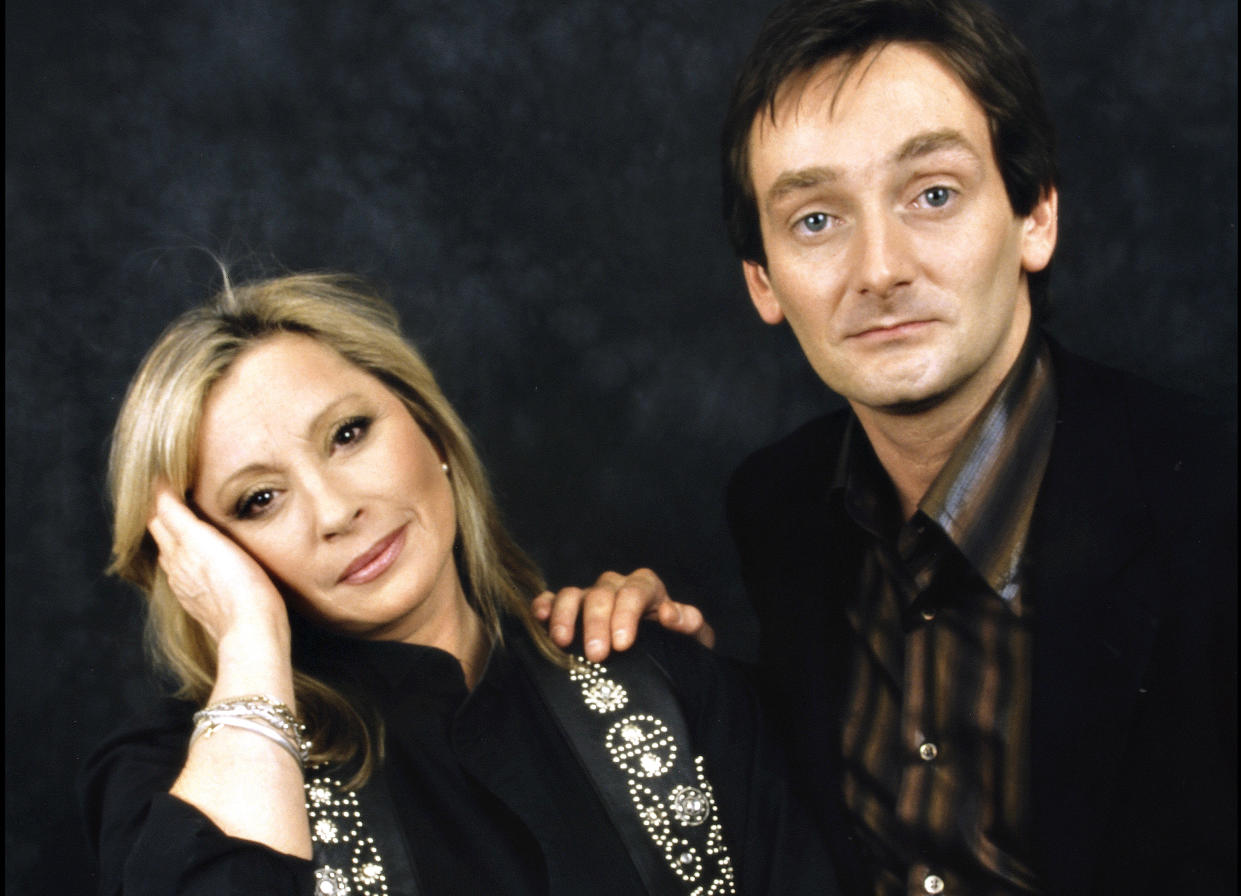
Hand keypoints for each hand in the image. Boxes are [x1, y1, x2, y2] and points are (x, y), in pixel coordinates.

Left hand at [147, 484, 287, 645]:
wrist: (252, 629)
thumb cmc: (237, 584)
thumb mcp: (202, 539)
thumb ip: (176, 515)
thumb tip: (156, 487)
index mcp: (176, 552)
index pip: (159, 517)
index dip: (162, 498)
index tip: (169, 478)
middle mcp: (177, 571)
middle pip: (164, 537)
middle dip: (166, 515)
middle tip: (177, 495)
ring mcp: (190, 589)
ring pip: (175, 557)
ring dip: (178, 538)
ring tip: (188, 522)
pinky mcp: (204, 604)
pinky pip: (190, 575)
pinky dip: (191, 559)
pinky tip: (203, 560)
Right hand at [532, 568, 714, 661]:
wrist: (658, 663)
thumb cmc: (674, 649)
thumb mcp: (692, 640)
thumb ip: (690, 624)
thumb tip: (670, 614)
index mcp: (647, 590)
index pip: (637, 589)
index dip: (628, 613)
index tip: (623, 643)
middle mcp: (616, 588)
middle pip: (603, 593)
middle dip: (598, 623)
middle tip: (597, 655)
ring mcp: (590, 597)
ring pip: (574, 593)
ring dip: (566, 616)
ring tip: (564, 643)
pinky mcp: (568, 611)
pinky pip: (551, 600)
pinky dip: (544, 606)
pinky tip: (539, 618)